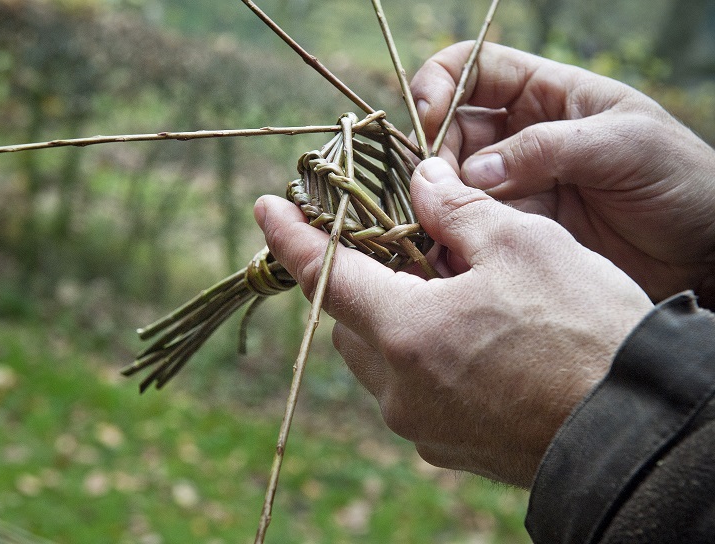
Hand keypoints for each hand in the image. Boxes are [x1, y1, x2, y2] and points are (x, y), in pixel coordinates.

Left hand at [255, 157, 652, 486]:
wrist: (632, 430)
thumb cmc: (583, 332)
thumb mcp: (524, 246)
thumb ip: (458, 211)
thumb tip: (422, 184)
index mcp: (404, 332)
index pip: (323, 273)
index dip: (289, 236)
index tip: (266, 207)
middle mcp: (398, 387)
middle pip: (350, 320)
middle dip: (365, 281)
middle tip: (410, 251)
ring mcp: (421, 425)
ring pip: (380, 358)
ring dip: (396, 321)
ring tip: (452, 298)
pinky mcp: (447, 448)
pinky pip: (412, 391)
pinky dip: (424, 358)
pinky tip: (473, 344)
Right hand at [411, 42, 714, 305]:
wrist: (703, 251)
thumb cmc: (678, 180)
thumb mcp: (622, 145)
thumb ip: (546, 150)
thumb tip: (472, 173)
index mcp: (546, 94)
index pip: (472, 71)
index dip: (441, 84)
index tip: (429, 117)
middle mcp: (519, 136)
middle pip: (450, 129)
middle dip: (434, 153)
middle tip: (437, 187)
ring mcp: (515, 184)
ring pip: (451, 181)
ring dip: (436, 197)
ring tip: (441, 222)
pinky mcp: (515, 228)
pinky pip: (469, 224)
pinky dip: (451, 234)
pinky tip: (452, 247)